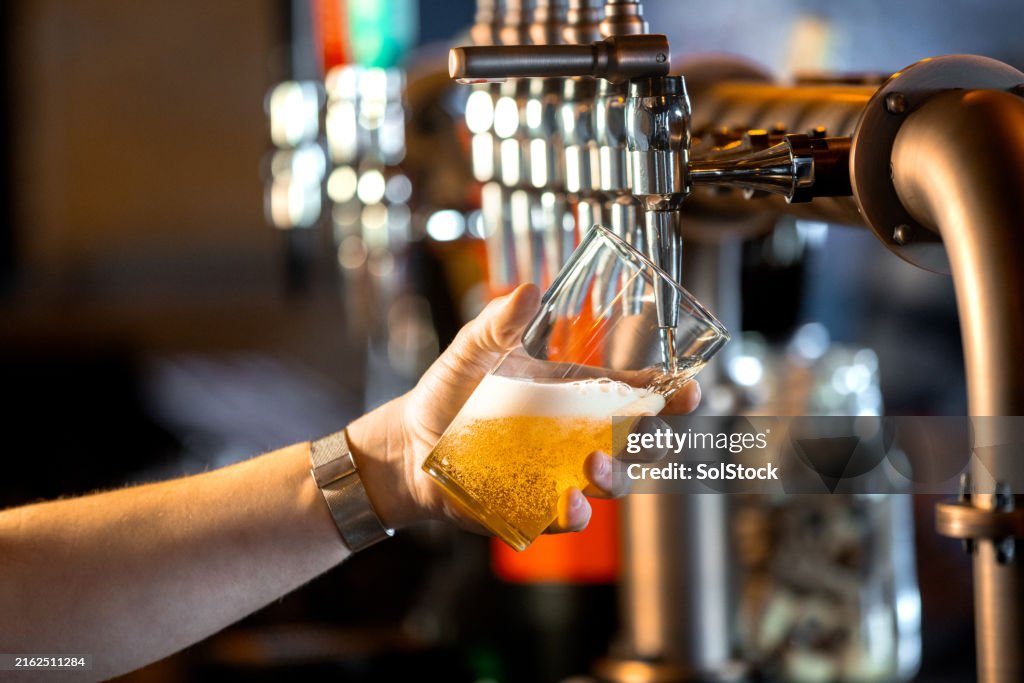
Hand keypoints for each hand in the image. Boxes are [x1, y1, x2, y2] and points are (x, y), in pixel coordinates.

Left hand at [346, 284, 701, 534]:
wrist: (411, 441)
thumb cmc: (451, 391)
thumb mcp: (473, 349)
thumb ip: (499, 322)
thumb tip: (525, 290)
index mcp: (576, 394)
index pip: (636, 394)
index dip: (669, 393)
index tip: (685, 389)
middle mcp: (578, 436)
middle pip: (641, 443)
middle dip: (659, 438)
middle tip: (656, 427)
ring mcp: (561, 474)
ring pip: (613, 482)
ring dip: (615, 475)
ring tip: (594, 464)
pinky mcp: (535, 508)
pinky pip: (568, 517)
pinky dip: (575, 514)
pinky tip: (570, 502)